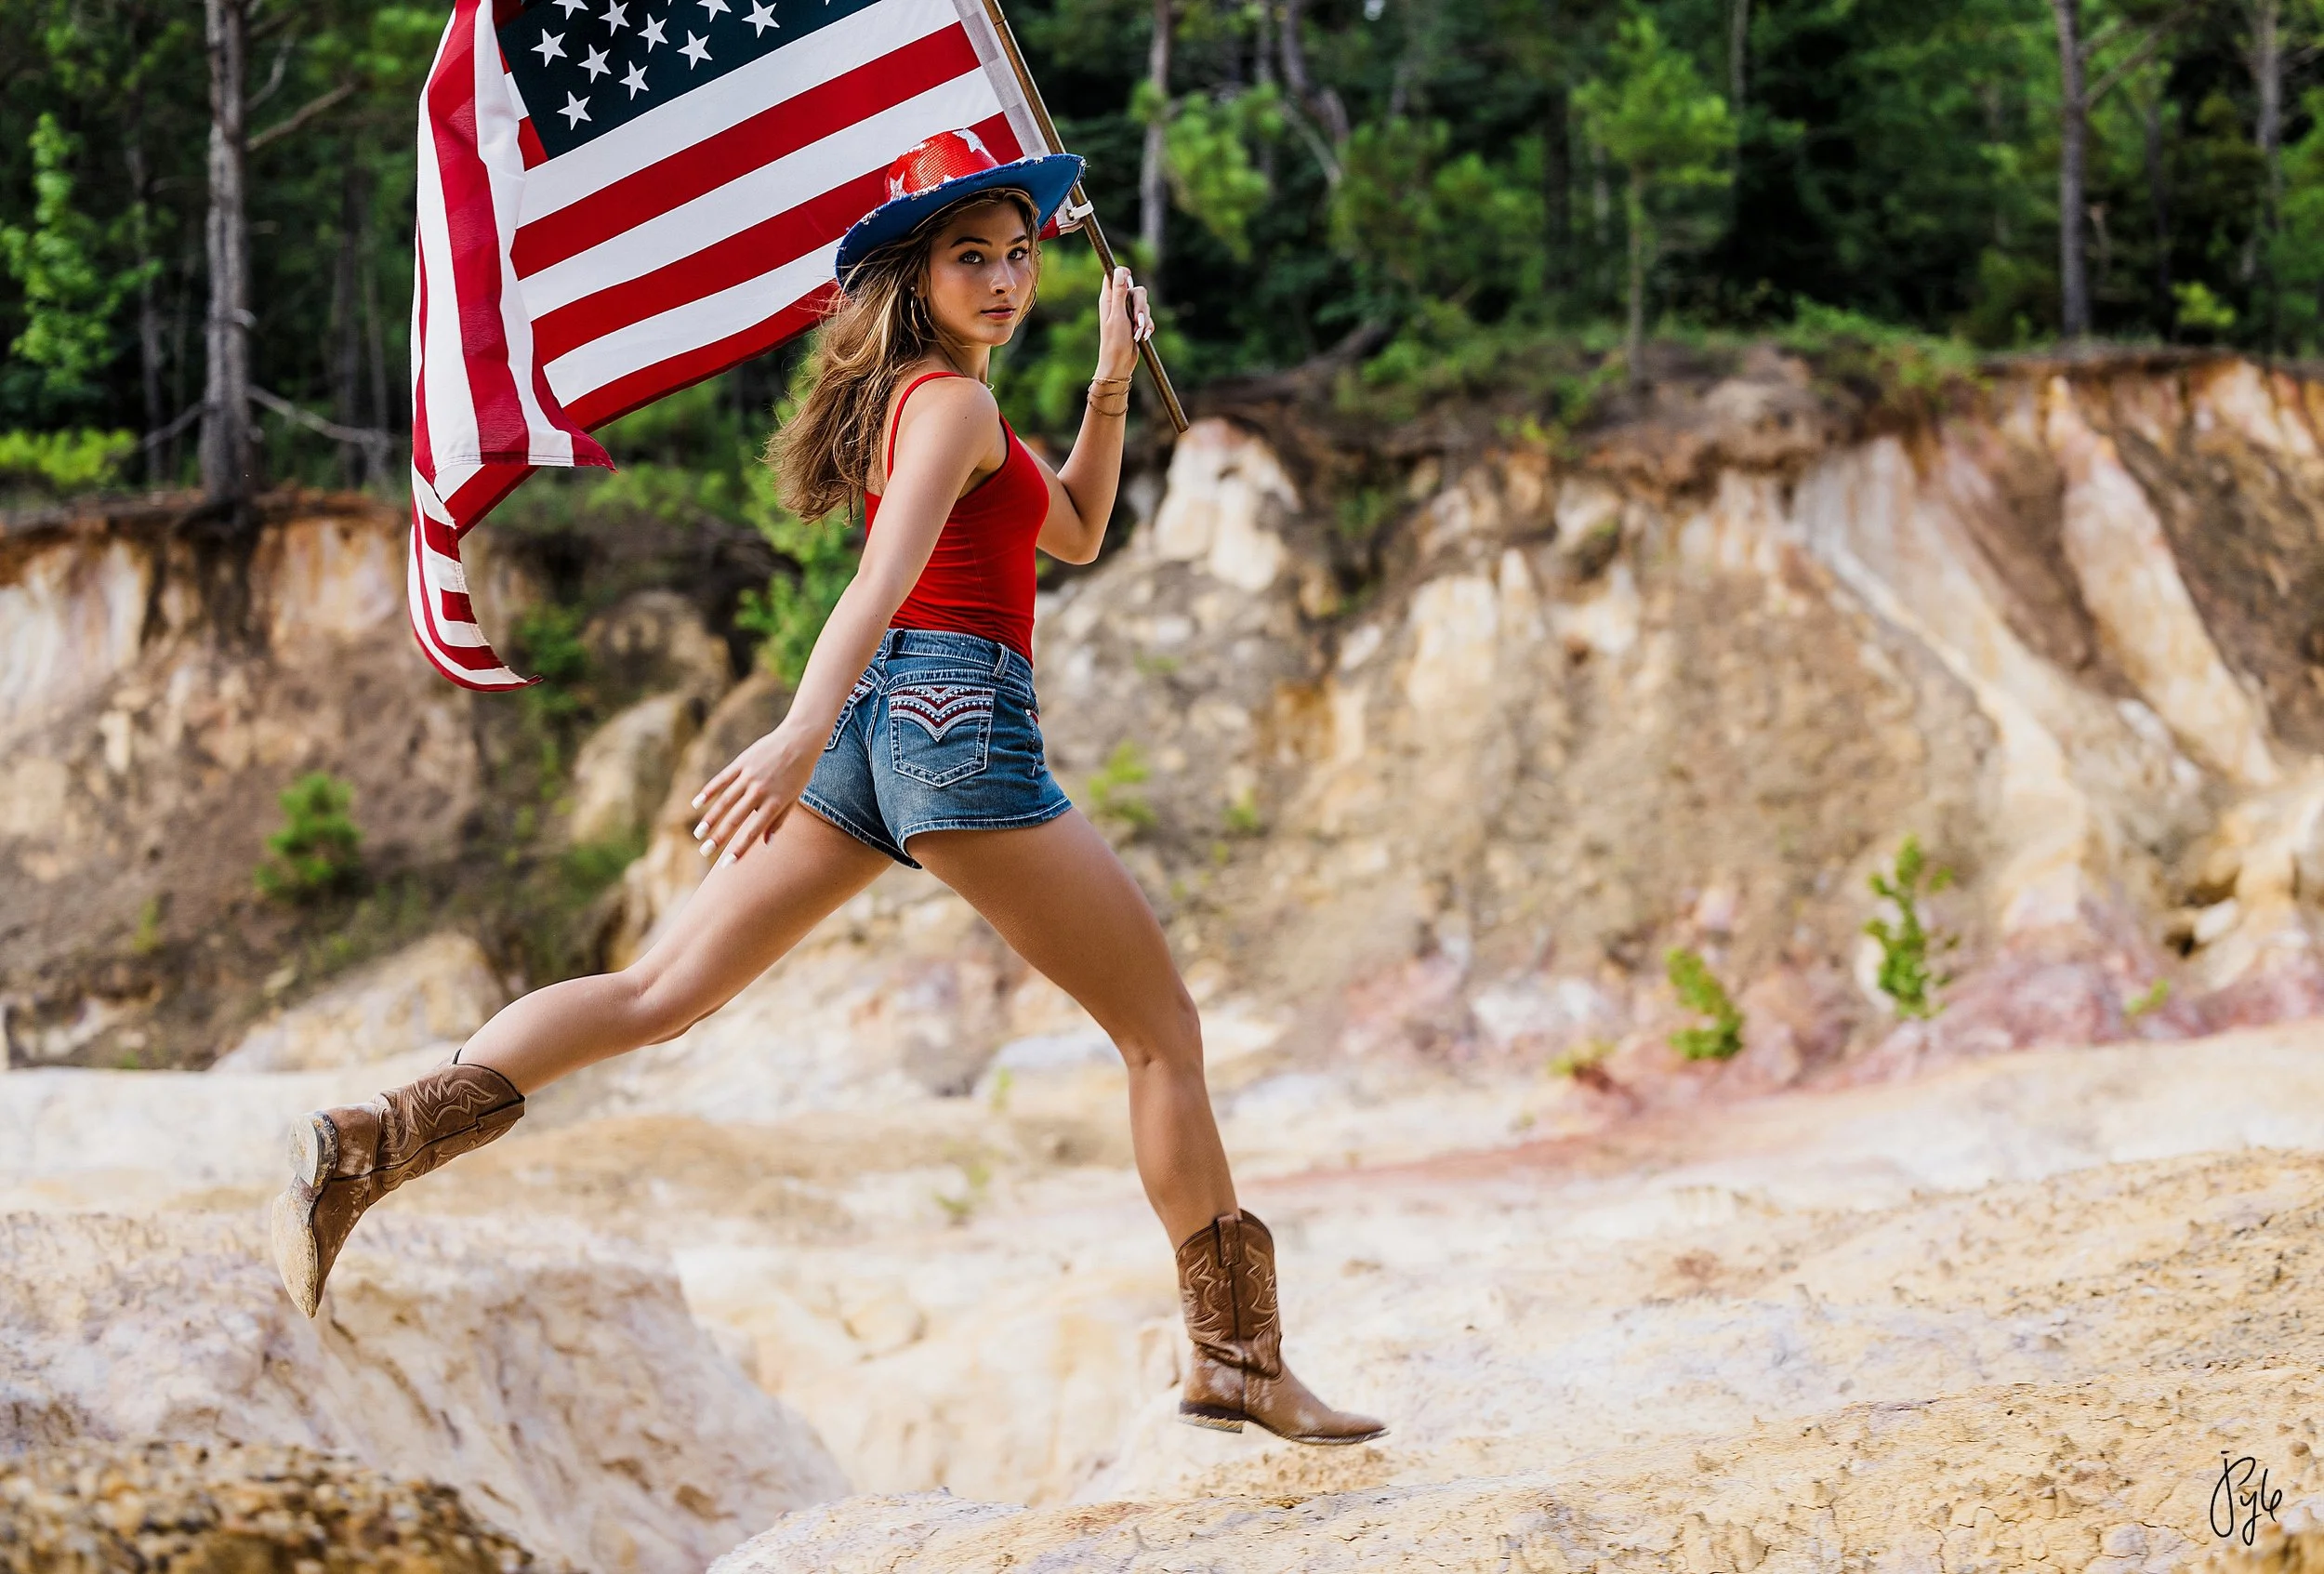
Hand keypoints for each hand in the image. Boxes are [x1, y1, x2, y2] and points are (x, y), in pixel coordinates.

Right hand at [688, 726, 816, 866]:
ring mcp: (750, 776)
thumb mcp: (793, 798)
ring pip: (725, 801)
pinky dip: (708, 791)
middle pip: (735, 819)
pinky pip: (722, 779)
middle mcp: (761, 791)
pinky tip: (697, 804)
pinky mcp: (742, 762)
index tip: (726, 864)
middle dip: (719, 838)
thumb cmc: (799, 772)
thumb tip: (766, 845)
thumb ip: (779, 821)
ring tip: (698, 834)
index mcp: (775, 803)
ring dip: (710, 818)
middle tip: (704, 852)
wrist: (800, 739)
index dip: (740, 849)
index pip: (754, 832)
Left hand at [1095, 265, 1152, 381]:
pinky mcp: (1135, 323)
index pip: (1114, 275)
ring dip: (1144, 320)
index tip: (1130, 280)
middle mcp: (1118, 303)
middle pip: (1136, 290)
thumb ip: (1119, 293)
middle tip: (1138, 320)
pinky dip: (1147, 327)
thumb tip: (1119, 270)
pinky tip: (1143, 337)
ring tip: (1138, 334)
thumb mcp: (1118, 316)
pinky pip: (1147, 318)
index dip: (1123, 273)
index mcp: (1108, 299)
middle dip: (1141, 306)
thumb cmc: (1114, 342)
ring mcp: (1127, 313)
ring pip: (1144, 305)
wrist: (1119, 364)